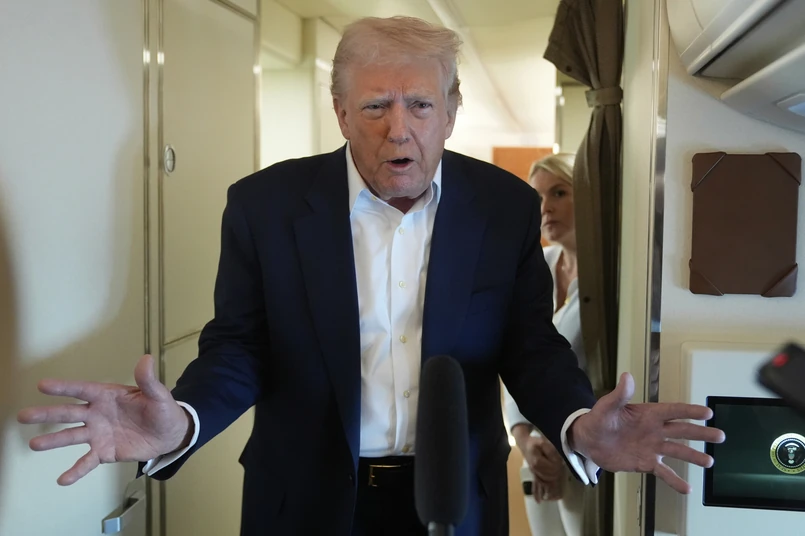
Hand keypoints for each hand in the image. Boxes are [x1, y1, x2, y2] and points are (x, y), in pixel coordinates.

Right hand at [17, 354, 192, 485]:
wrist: (170, 434)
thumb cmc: (162, 409)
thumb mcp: (159, 395)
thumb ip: (149, 380)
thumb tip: (146, 358)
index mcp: (108, 395)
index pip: (82, 390)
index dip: (64, 387)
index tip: (42, 385)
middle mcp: (97, 413)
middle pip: (69, 413)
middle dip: (46, 414)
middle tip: (22, 416)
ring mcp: (98, 433)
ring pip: (72, 437)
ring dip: (53, 441)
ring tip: (33, 444)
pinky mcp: (104, 452)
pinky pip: (87, 462)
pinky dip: (75, 471)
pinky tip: (62, 480)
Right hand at [512, 424, 565, 501]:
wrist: (525, 444)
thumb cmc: (535, 443)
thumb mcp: (544, 443)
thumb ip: (551, 452)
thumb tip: (559, 462)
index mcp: (537, 461)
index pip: (552, 467)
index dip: (558, 465)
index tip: (561, 461)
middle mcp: (535, 469)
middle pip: (550, 476)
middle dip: (557, 474)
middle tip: (561, 468)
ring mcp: (535, 473)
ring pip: (544, 483)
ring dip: (552, 488)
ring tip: (557, 494)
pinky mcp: (535, 475)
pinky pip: (535, 486)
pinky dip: (537, 494)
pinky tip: (539, 501)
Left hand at [568, 372, 724, 493]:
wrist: (589, 441)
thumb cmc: (599, 419)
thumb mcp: (607, 406)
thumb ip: (619, 394)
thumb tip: (626, 376)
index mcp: (648, 414)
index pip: (673, 411)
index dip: (689, 411)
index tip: (707, 413)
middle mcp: (654, 430)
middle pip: (682, 431)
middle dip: (701, 433)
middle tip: (720, 436)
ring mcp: (652, 447)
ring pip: (677, 451)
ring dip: (693, 456)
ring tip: (709, 462)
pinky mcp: (646, 463)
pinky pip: (664, 472)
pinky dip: (675, 481)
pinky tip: (687, 488)